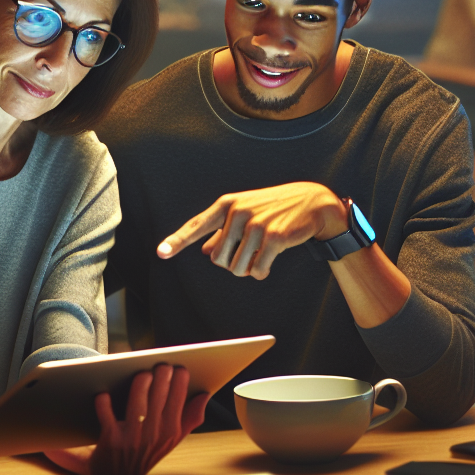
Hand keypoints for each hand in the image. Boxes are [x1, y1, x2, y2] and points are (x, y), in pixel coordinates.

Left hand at [71, 366, 208, 474]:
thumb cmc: (146, 453)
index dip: (180, 379)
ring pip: (137, 401)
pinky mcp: (110, 440)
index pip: (179, 398)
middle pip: (159, 395)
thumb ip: (190, 418)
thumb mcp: (172, 440)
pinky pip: (106, 415)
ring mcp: (131, 438)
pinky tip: (104, 394)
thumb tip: (204, 396)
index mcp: (170, 431)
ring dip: (140, 382)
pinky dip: (104, 403)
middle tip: (161, 364)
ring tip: (142, 373)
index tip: (179, 367)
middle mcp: (153, 435)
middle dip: (162, 374)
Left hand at [157, 182, 346, 279]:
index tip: (161, 253)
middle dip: (231, 263)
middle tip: (248, 254)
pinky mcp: (273, 239)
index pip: (197, 225)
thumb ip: (224, 231)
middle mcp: (238, 212)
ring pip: (236, 267)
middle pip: (218, 258)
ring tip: (261, 255)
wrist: (313, 202)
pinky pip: (257, 270)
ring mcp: (256, 225)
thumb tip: (205, 250)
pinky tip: (270, 262)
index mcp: (228, 204)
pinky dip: (262, 272)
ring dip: (248, 269)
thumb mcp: (248, 213)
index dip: (178, 240)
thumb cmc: (276, 208)